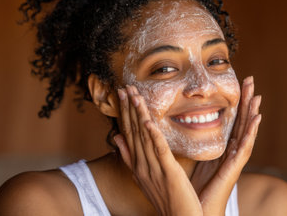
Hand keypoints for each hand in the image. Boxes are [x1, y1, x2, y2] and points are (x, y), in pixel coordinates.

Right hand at [114, 85, 202, 215]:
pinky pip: (159, 150)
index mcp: (138, 165)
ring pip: (144, 137)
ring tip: (134, 95)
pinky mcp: (168, 172)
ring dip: (138, 114)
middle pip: (133, 132)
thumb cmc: (165, 199)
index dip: (125, 113)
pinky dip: (153, 135)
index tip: (122, 94)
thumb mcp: (143, 176)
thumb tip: (118, 138)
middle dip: (128, 108)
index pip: (129, 134)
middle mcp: (143, 165)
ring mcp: (154, 168)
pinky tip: (148, 120)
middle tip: (124, 87)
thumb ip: (130, 157)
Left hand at [190, 76, 261, 215]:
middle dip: (246, 100)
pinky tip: (257, 117)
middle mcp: (231, 152)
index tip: (237, 83)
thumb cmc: (194, 189)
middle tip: (250, 79)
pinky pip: (246, 146)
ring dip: (252, 111)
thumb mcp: (193, 160)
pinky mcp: (234, 168)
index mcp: (222, 149)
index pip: (230, 121)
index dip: (235, 103)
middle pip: (240, 121)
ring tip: (257, 93)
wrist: (196, 211)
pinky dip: (252, 131)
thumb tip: (178, 127)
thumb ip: (191, 145)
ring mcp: (235, 160)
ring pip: (246, 130)